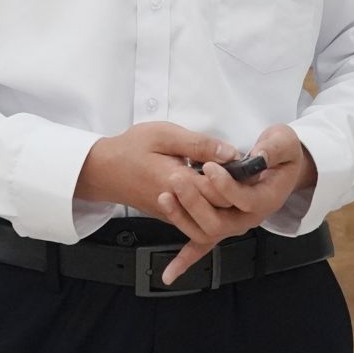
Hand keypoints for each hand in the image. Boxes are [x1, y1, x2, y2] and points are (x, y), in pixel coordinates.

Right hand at [75, 121, 236, 240]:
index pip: (218, 190)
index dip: (237, 178)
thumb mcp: (165, 135)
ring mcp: (173, 214)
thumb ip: (199, 144)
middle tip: (251, 172)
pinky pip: (197, 218)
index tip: (251, 162)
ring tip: (237, 179)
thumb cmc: (131, 149)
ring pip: (209, 216)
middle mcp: (177, 205)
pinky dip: (211, 205)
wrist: (102, 170)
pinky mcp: (170, 216)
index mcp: (177, 182)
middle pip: (218, 206)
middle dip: (236, 191)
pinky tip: (219, 189)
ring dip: (225, 200)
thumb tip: (230, 153)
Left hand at [154, 125, 319, 284]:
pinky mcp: (221, 226)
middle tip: (178, 179)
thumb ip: (274, 148)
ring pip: (206, 232)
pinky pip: (202, 246)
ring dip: (182, 218)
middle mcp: (249, 218)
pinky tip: (168, 275)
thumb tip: (260, 155)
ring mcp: (234, 225)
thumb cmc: (282, 155)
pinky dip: (184, 260)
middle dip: (195, 202)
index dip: (225, 186)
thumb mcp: (285, 141)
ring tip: (165, 196)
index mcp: (267, 199)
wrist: (281, 169)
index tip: (208, 167)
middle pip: (219, 222)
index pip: (245, 201)